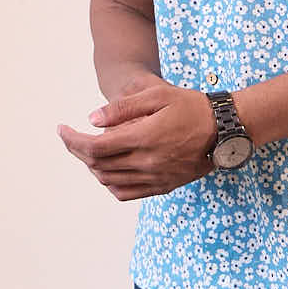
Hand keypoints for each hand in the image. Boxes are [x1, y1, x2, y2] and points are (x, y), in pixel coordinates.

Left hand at [56, 73, 218, 200]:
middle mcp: (146, 162)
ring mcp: (155, 177)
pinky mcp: (163, 186)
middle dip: (77, 151)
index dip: (71, 140)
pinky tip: (108, 170)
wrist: (226, 131)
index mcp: (142, 138)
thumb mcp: (157, 95)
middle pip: (96, 165)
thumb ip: (122, 108)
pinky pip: (126, 193)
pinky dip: (110, 183)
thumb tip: (91, 120)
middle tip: (70, 138)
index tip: (61, 129)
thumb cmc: (192, 107)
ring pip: (108, 180)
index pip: (93, 146)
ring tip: (88, 151)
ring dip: (92, 167)